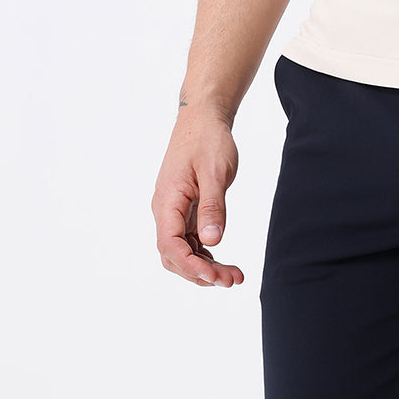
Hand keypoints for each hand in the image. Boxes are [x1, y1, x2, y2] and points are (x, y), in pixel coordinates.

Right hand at [152, 110, 243, 287]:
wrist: (203, 117)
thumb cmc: (208, 139)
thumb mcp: (215, 171)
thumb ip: (213, 206)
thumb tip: (211, 242)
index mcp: (167, 201)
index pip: (170, 245)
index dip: (190, 266)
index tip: (214, 276)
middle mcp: (165, 210)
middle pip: (174, 255)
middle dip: (200, 273)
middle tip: (231, 280)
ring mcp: (174, 211)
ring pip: (182, 251)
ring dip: (204, 267)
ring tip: (233, 276)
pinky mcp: (184, 209)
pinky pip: (189, 240)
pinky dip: (205, 254)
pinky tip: (223, 261)